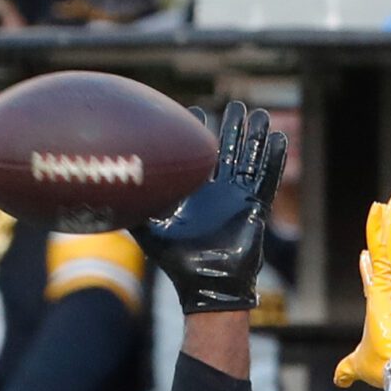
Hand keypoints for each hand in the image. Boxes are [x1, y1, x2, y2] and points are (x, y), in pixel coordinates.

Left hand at [136, 99, 286, 316]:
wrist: (207, 285)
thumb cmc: (178, 264)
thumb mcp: (150, 234)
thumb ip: (134, 213)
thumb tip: (111, 197)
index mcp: (195, 193)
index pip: (198, 156)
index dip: (198, 135)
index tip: (195, 113)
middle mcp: (218, 192)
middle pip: (229, 151)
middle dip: (232, 128)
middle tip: (236, 105)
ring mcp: (238, 198)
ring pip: (250, 160)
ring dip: (255, 137)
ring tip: (260, 114)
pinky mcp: (255, 208)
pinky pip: (267, 180)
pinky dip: (274, 161)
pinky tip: (279, 140)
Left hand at [334, 194, 390, 390]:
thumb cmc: (384, 368)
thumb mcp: (356, 365)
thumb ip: (347, 369)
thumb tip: (339, 378)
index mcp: (381, 308)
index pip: (374, 280)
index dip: (370, 266)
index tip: (367, 253)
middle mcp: (388, 294)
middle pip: (386, 256)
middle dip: (386, 232)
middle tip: (388, 208)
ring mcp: (390, 287)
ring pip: (387, 247)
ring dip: (387, 222)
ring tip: (390, 199)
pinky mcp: (387, 284)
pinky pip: (383, 250)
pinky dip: (381, 230)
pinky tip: (381, 210)